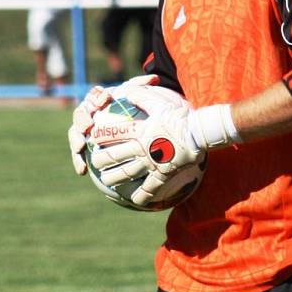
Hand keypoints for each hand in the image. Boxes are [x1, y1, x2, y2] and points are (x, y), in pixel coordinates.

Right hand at [66, 75, 159, 174]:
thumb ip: (141, 87)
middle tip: (88, 125)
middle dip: (82, 118)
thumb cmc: (129, 110)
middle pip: (80, 114)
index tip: (105, 100)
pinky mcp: (80, 147)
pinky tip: (83, 171)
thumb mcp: (135, 97)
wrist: (122, 127)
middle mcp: (86, 114)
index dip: (97, 96)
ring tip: (80, 148)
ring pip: (74, 133)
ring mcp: (81, 131)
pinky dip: (78, 161)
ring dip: (75, 140)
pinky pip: (77, 154)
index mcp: (96, 99)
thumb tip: (155, 79)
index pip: (94, 95)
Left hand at [87, 85, 240, 206]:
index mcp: (140, 131)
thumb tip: (123, 91)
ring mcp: (151, 163)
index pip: (113, 133)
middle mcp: (142, 148)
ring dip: (112, 177)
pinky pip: (149, 189)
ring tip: (105, 180)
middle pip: (114, 156)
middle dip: (100, 158)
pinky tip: (134, 200)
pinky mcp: (162, 175)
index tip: (92, 136)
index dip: (99, 134)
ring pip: (126, 173)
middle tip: (93, 160)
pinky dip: (141, 195)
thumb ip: (140, 96)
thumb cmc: (179, 116)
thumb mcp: (159, 103)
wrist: (200, 134)